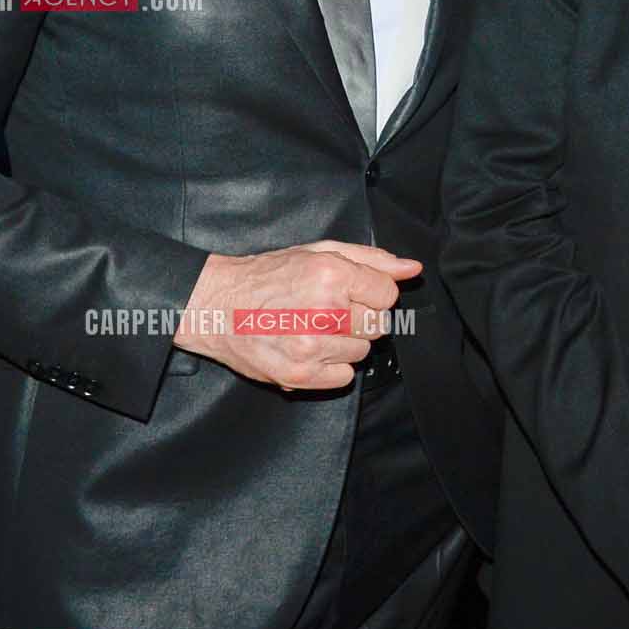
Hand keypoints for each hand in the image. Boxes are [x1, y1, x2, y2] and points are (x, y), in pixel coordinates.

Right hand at [172, 241, 419, 390]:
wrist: (216, 306)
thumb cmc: (267, 276)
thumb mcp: (319, 252)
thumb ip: (371, 260)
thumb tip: (411, 269)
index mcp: (331, 275)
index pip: (387, 294)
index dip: (371, 293)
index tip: (350, 292)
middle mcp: (323, 311)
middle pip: (378, 325)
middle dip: (359, 317)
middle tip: (328, 310)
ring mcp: (311, 346)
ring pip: (363, 351)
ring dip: (344, 341)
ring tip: (313, 327)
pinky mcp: (299, 375)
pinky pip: (344, 376)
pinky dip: (332, 366)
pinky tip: (309, 348)